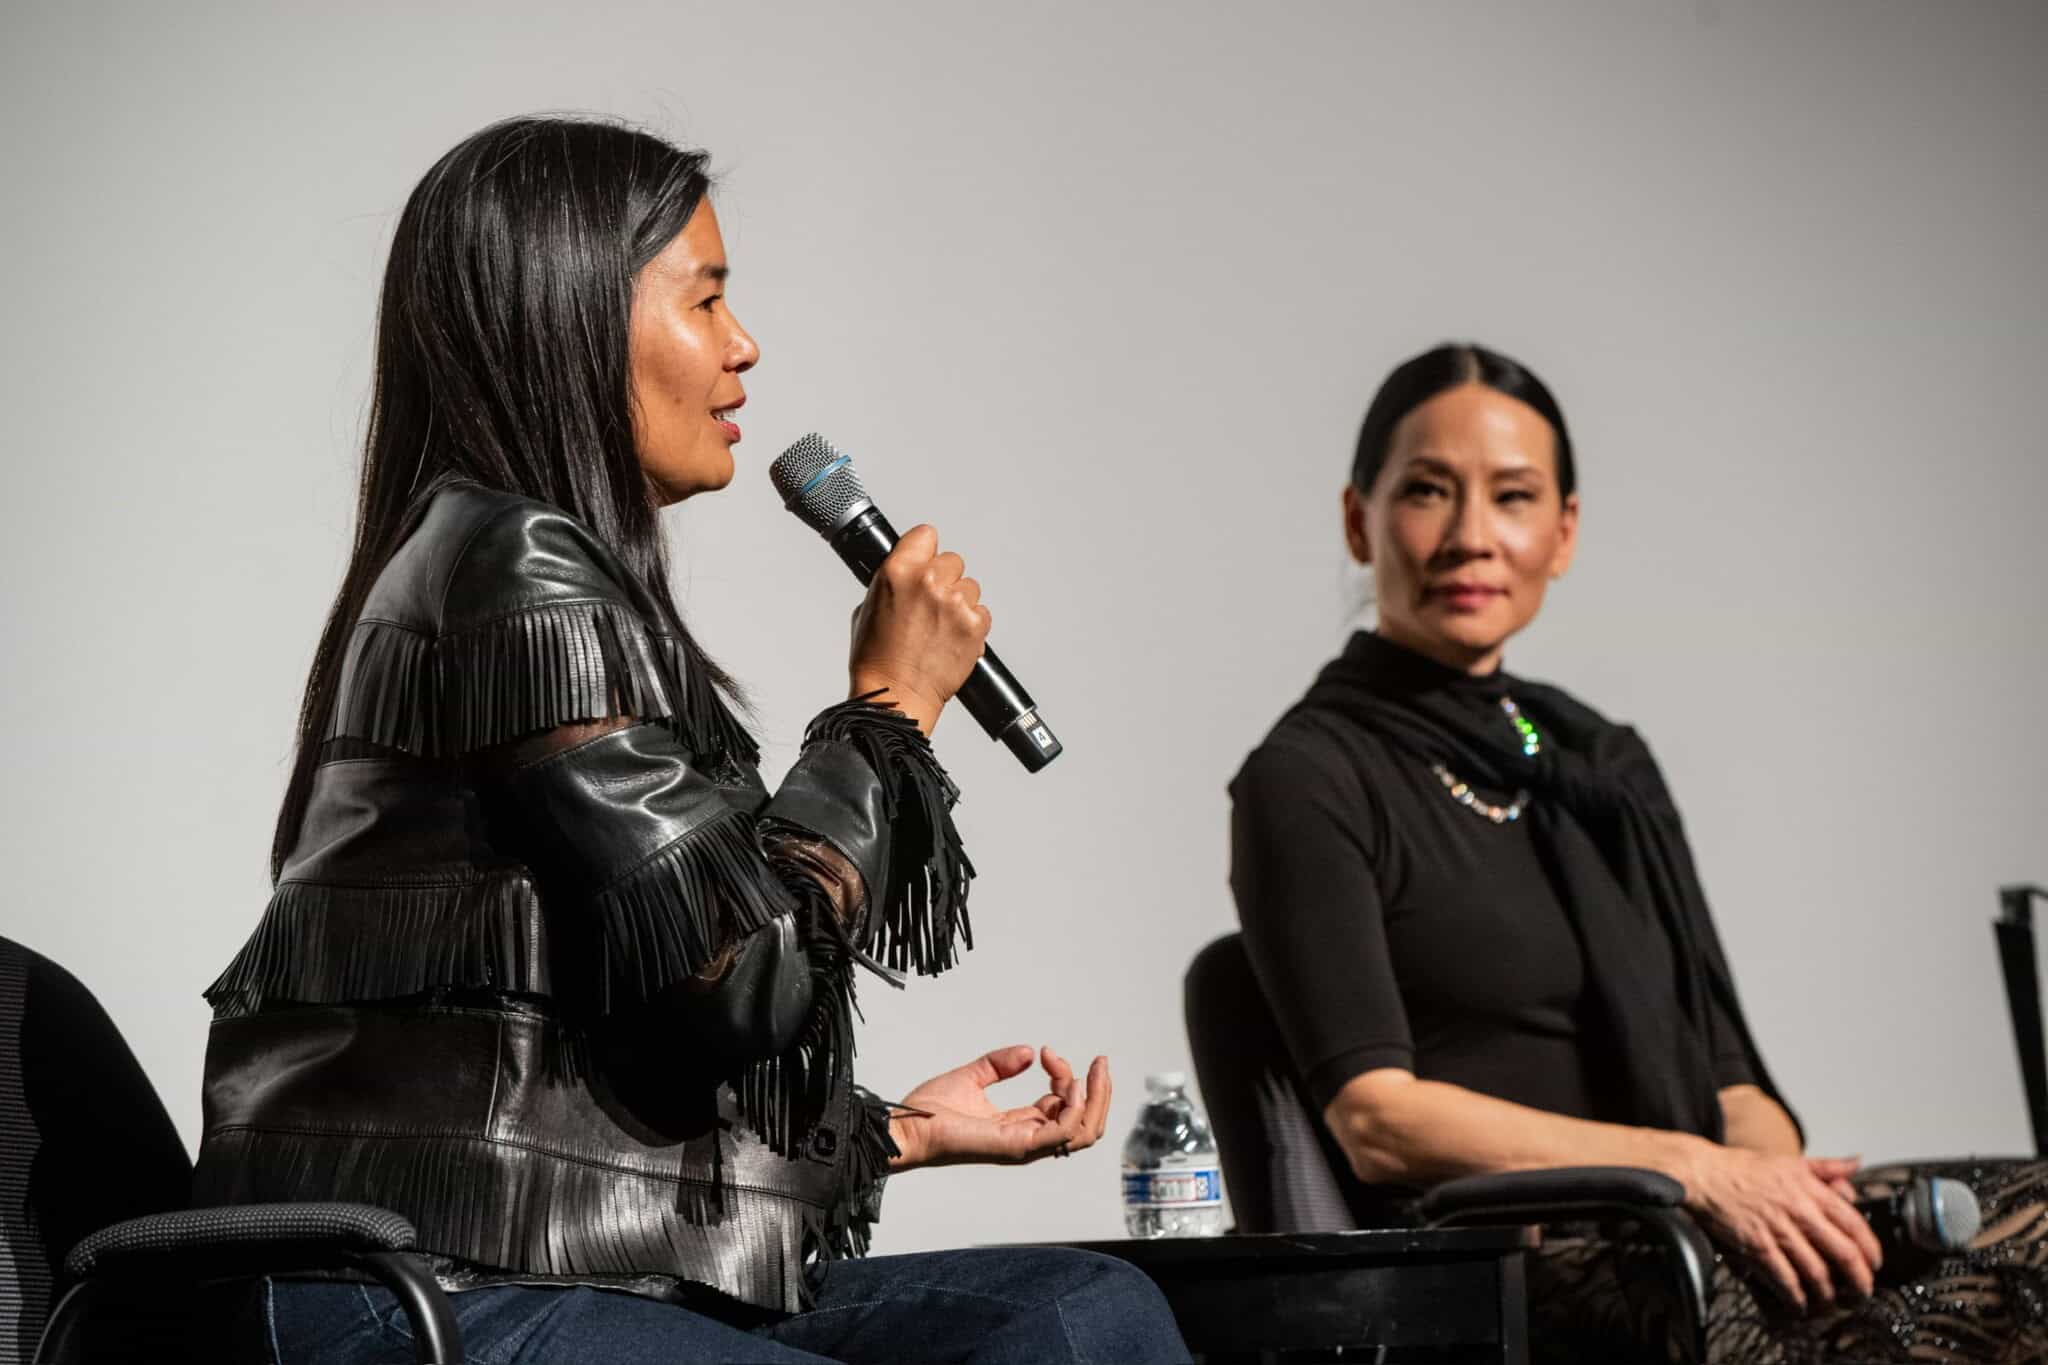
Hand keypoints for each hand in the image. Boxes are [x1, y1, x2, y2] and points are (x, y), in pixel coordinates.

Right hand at [849, 524, 991, 736]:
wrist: (896, 695)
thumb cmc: (877, 660)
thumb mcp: (869, 607)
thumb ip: (893, 582)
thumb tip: (909, 574)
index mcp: (898, 571)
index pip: (926, 535)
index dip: (925, 550)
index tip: (925, 561)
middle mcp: (928, 582)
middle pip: (952, 560)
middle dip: (944, 579)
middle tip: (931, 606)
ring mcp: (954, 603)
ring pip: (970, 586)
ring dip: (959, 603)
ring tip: (940, 628)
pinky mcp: (975, 625)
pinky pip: (982, 612)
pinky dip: (971, 625)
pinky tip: (952, 640)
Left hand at [888, 1046, 1110, 1170]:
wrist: (907, 1124)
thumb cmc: (931, 1110)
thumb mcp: (972, 1076)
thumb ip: (1000, 1064)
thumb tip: (1029, 1052)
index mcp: (1020, 1126)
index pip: (1064, 1109)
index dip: (1067, 1078)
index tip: (1047, 1052)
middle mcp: (1028, 1139)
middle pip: (1086, 1126)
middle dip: (1101, 1093)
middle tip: (1101, 1062)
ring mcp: (1025, 1145)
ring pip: (1083, 1132)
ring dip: (1093, 1097)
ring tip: (1082, 1070)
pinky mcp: (1017, 1145)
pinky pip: (1063, 1132)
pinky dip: (1073, 1106)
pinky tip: (1065, 1082)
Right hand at [1681, 1142, 1881, 1310]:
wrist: (1704, 1174)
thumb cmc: (1744, 1168)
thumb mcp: (1790, 1161)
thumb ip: (1827, 1167)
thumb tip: (1855, 1162)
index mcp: (1810, 1190)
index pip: (1854, 1224)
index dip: (1870, 1249)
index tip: (1875, 1263)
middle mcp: (1799, 1211)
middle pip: (1843, 1253)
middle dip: (1859, 1279)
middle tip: (1863, 1292)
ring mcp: (1778, 1230)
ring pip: (1817, 1272)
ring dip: (1829, 1293)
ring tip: (1832, 1302)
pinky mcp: (1757, 1246)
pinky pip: (1785, 1278)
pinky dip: (1796, 1297)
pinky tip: (1800, 1304)